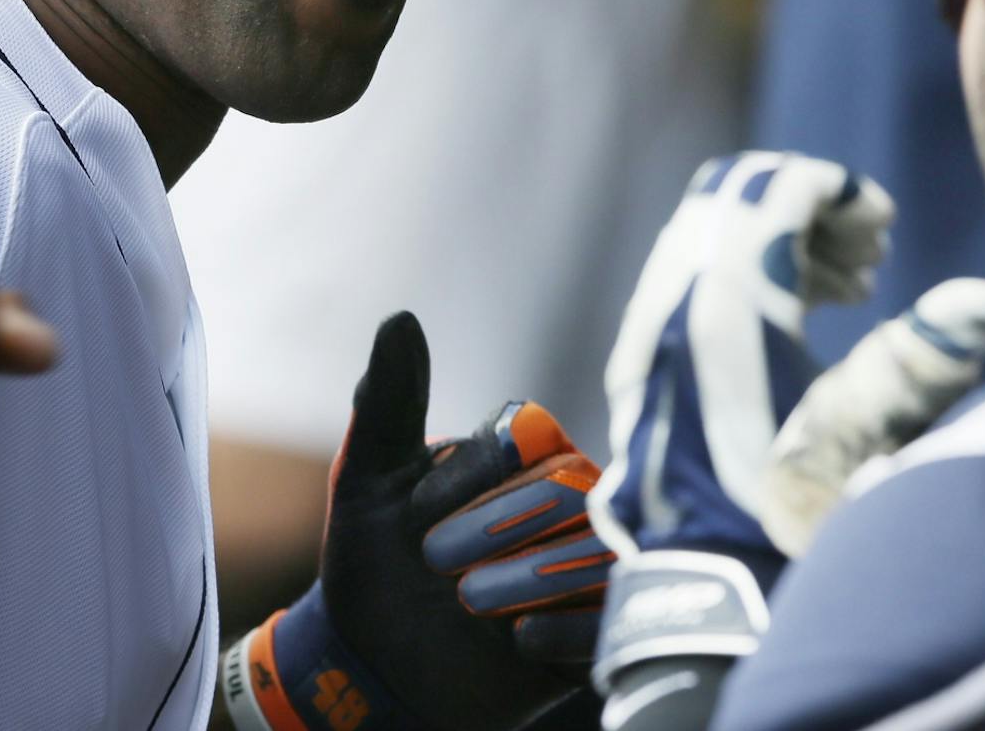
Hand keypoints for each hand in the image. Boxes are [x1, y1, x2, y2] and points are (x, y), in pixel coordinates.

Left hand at [223, 313, 611, 730]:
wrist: (376, 666)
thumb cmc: (373, 561)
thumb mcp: (367, 483)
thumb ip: (388, 401)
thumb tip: (400, 318)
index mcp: (516, 454)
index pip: (528, 434)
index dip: (474, 475)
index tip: (416, 515)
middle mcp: (566, 498)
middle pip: (568, 489)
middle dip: (495, 528)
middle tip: (436, 563)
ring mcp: (588, 562)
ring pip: (599, 550)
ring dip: (527, 578)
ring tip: (471, 603)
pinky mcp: (602, 627)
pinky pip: (617, 616)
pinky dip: (567, 628)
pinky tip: (518, 640)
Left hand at [585, 153, 984, 727]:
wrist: (714, 598)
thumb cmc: (799, 523)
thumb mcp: (875, 440)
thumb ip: (924, 361)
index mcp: (722, 308)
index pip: (768, 188)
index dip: (836, 191)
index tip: (886, 228)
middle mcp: (669, 309)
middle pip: (728, 200)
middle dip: (802, 206)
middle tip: (870, 252)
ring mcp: (646, 339)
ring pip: (703, 237)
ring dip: (772, 240)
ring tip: (849, 285)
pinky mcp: (643, 371)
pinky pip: (685, 279)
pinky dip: (740, 275)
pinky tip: (801, 318)